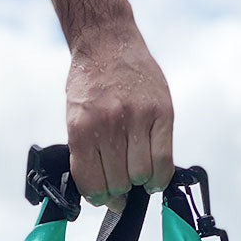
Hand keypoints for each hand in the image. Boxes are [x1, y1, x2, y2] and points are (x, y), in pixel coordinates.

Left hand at [64, 27, 173, 212]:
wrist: (107, 42)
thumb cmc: (90, 86)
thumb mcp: (76, 120)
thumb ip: (87, 156)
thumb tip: (105, 196)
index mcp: (82, 130)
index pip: (93, 185)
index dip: (99, 198)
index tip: (104, 197)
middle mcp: (109, 123)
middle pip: (119, 183)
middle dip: (119, 189)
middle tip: (120, 181)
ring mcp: (137, 117)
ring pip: (142, 175)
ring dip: (139, 182)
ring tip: (135, 172)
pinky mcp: (161, 112)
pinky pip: (164, 160)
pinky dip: (160, 177)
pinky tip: (154, 177)